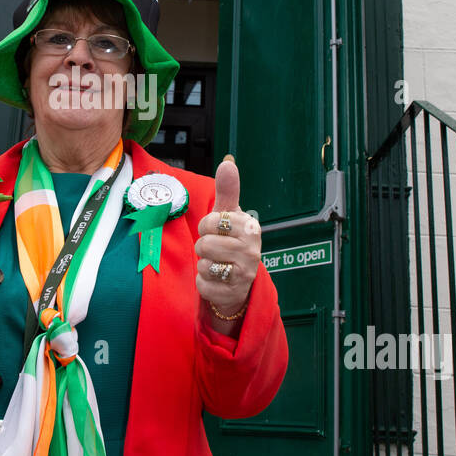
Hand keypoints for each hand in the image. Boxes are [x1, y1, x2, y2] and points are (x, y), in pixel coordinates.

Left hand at [195, 154, 260, 322]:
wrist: (238, 282)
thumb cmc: (230, 241)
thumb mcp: (229, 215)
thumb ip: (227, 190)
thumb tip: (228, 162)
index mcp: (250, 227)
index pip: (211, 221)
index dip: (206, 226)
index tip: (216, 231)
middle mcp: (252, 250)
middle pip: (205, 244)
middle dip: (203, 247)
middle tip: (215, 250)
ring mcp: (244, 274)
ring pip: (204, 264)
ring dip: (203, 265)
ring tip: (216, 264)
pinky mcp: (232, 293)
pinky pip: (203, 284)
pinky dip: (203, 283)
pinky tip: (215, 281)